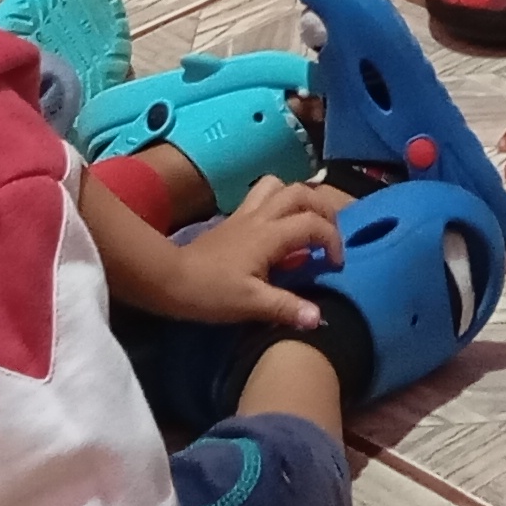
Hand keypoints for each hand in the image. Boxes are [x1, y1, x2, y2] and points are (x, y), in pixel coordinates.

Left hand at [152, 175, 347, 331]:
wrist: (170, 279)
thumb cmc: (211, 292)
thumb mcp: (251, 304)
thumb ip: (287, 308)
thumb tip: (319, 318)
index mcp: (270, 235)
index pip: (313, 224)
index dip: (333, 241)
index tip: (335, 265)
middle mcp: (261, 216)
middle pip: (301, 192)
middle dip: (323, 210)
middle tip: (329, 235)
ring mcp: (245, 215)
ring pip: (278, 186)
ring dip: (298, 198)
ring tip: (306, 222)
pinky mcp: (233, 220)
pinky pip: (262, 196)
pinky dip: (278, 202)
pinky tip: (278, 228)